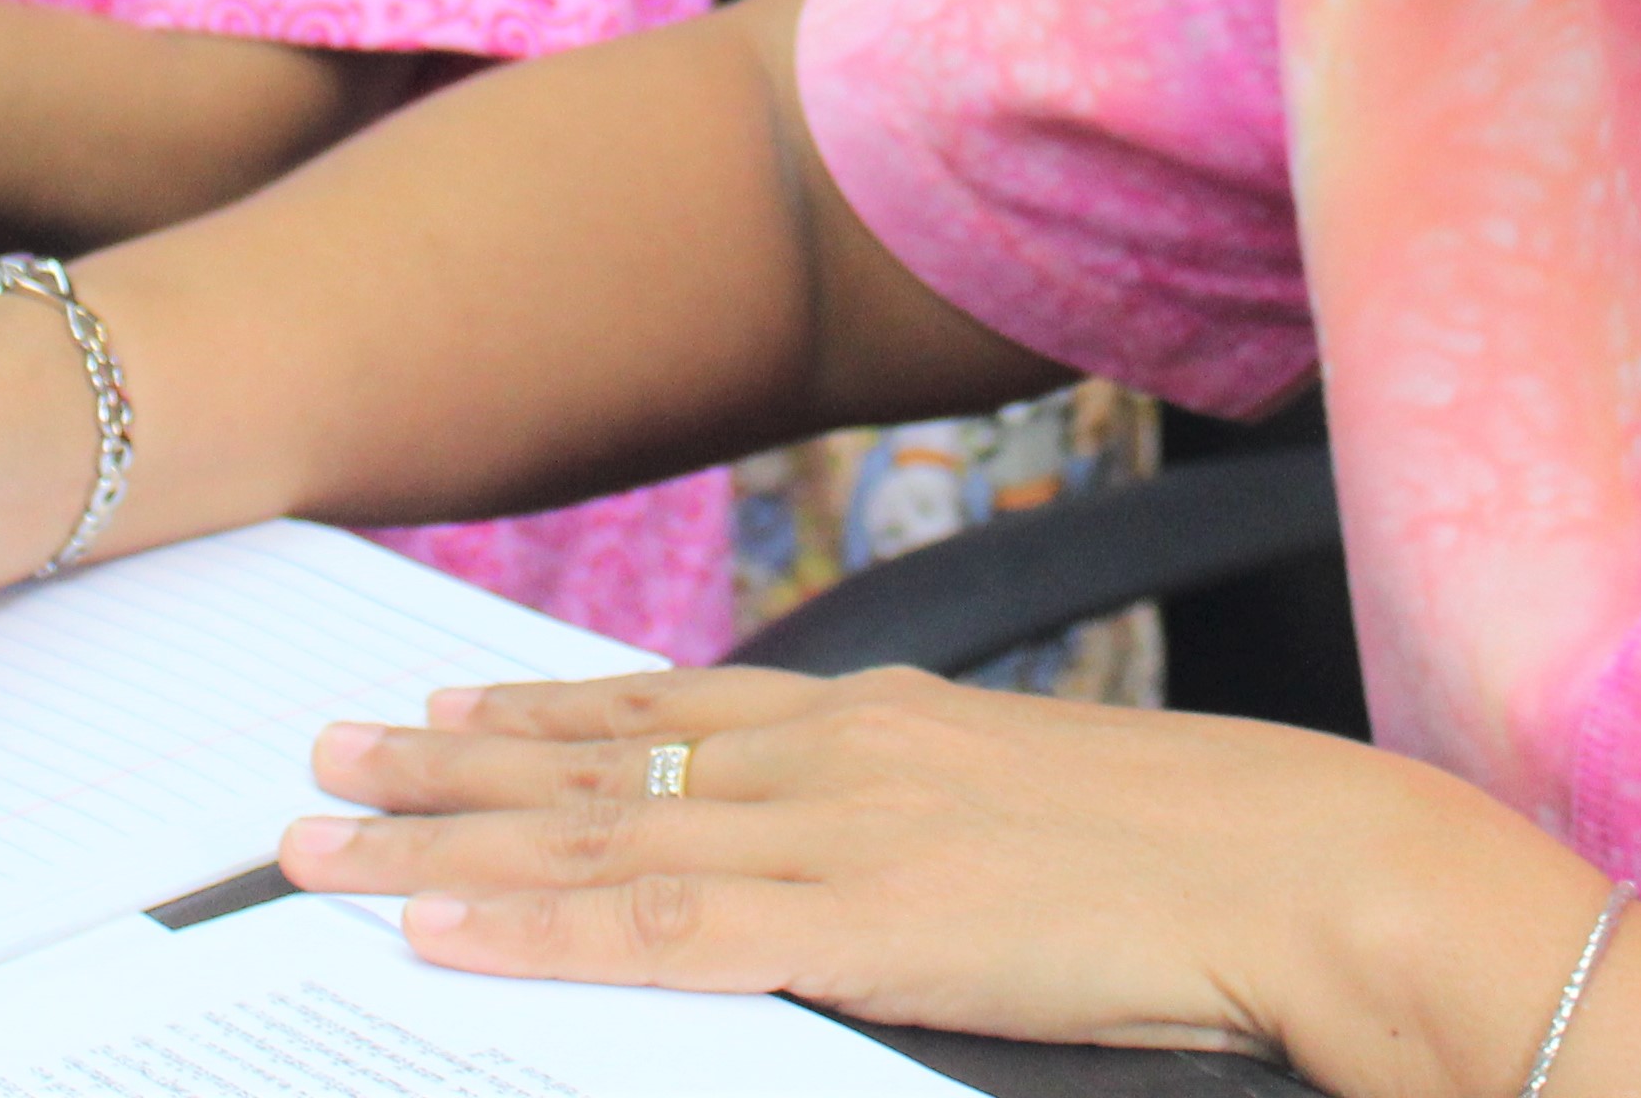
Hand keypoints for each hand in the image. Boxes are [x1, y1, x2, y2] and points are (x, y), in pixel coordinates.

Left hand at [279, 665, 1615, 1082]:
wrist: (1316, 864)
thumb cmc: (1213, 858)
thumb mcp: (1045, 818)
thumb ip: (939, 832)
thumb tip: (880, 874)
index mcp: (886, 724)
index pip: (677, 711)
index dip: (548, 714)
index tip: (448, 708)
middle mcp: (838, 753)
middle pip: (602, 756)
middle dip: (452, 764)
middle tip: (323, 758)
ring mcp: (839, 832)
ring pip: (592, 836)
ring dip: (445, 841)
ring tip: (324, 836)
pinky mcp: (860, 923)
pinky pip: (655, 931)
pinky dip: (533, 929)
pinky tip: (438, 931)